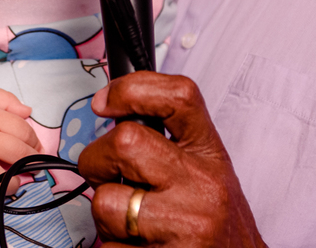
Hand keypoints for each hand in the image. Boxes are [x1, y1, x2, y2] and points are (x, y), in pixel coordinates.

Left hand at [78, 73, 264, 247]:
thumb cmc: (218, 226)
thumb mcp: (207, 171)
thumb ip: (170, 143)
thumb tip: (113, 114)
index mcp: (210, 153)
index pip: (178, 96)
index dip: (131, 89)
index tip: (105, 101)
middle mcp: (202, 184)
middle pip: (125, 142)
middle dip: (97, 161)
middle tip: (108, 177)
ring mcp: (186, 224)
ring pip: (105, 203)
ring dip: (105, 217)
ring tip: (131, 224)